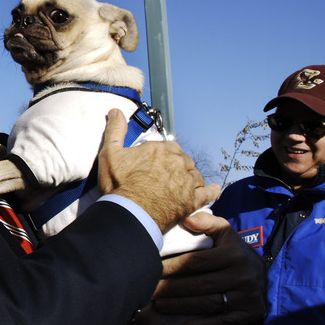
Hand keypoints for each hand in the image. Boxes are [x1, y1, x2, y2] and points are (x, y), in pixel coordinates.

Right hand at [97, 110, 219, 232]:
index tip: (154, 163)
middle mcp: (176, 162)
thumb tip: (116, 111)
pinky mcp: (192, 201)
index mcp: (159, 149)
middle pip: (182, 160)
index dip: (162, 155)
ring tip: (182, 184)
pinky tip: (214, 189)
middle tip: (164, 176)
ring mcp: (186, 182)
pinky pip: (208, 193)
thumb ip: (115, 130)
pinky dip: (212, 191)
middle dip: (176, 166)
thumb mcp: (110, 153)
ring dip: (189, 178)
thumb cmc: (119, 185)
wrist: (129, 214)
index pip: (168, 146)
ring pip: (194, 175)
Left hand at [152, 212, 266, 324]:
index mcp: (233, 254)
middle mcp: (242, 276)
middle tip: (149, 290)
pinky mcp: (249, 313)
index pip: (196, 262)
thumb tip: (186, 219)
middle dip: (171, 288)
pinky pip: (223, 321)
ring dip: (180, 306)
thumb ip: (207, 222)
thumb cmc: (234, 250)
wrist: (264, 273)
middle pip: (199, 285)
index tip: (153, 269)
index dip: (172, 266)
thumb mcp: (225, 232)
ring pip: (208, 304)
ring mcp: (246, 296)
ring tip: (159, 305)